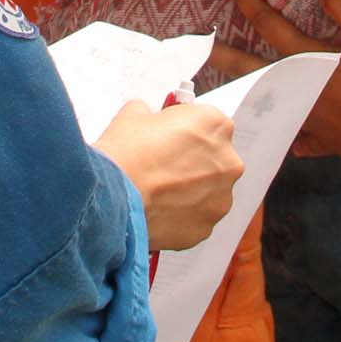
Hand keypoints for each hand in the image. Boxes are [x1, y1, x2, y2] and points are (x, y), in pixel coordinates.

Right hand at [96, 99, 241, 251]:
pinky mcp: (205, 228)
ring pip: (207, 191)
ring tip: (157, 189)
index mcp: (216, 125)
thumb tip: (148, 118)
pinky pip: (196, 217)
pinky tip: (157, 208)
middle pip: (213, 159)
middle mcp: (227, 162)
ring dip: (188, 190)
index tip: (171, 136)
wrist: (113, 197)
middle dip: (191, 162)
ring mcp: (220, 198)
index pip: (208, 122)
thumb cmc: (125, 155)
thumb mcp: (135, 114)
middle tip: (161, 164)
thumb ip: (153, 114)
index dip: (185, 129)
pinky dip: (180, 215)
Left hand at [220, 0, 340, 182]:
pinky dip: (289, 132)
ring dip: (242, 91)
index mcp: (308, 61)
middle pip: (249, 67)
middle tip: (199, 43)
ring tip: (222, 88)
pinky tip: (289, 135)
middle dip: (222, 51)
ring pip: (264, 103)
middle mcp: (297, 90)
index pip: (268, 23)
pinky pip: (296, 136)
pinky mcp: (321, 142)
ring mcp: (306, 119)